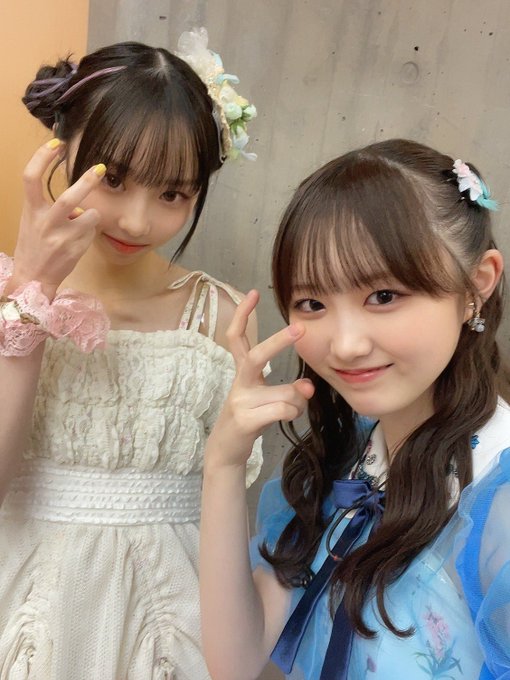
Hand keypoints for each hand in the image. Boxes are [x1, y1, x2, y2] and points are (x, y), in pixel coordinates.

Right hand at [11, 139, 105, 297]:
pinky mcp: (75, 250)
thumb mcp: (32, 221)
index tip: (56, 144)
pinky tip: (78, 241)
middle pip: (69, 198)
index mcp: (31, 210)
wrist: (33, 278)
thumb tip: (78, 199)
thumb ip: (49, 206)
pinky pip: (92, 232)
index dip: (42, 158)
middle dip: (88, 181)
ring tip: (81, 223)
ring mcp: (61, 238)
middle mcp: (45, 223)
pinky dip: (89, 231)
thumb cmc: (34, 246)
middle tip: (101, 168)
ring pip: (90, 216)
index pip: (31, 177)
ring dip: (91, 216)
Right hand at [206, 290, 314, 468]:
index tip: (252, 293)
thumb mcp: (270, 400)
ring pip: (285, 392)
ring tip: (290, 410)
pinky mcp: (244, 420)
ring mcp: (239, 401)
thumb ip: (290, 390)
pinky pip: (282, 410)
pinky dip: (292, 413)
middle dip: (278, 342)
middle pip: (256, 356)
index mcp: (242, 372)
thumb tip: (307, 386)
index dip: (243, 315)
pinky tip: (286, 417)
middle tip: (299, 328)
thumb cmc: (252, 418)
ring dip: (297, 402)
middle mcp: (238, 382)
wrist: (226, 450)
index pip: (237, 337)